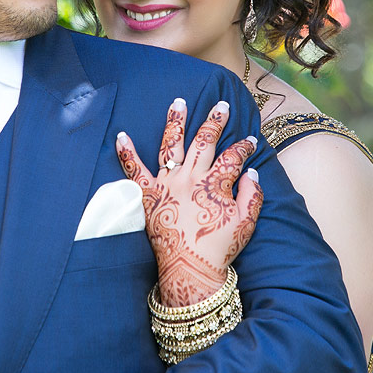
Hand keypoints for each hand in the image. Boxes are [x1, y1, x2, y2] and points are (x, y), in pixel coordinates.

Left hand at [116, 99, 262, 306]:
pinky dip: (126, 154)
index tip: (250, 140)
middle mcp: (190, 179)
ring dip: (176, 122)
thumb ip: (251, 195)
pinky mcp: (148, 196)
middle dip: (214, 122)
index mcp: (214, 185)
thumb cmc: (218, 248)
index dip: (244, 147)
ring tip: (178, 102)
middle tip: (221, 105)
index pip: (233, 157)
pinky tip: (121, 135)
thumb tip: (252, 173)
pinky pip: (134, 172)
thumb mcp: (245, 223)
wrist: (190, 270)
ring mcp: (167, 185)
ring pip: (171, 146)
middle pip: (204, 142)